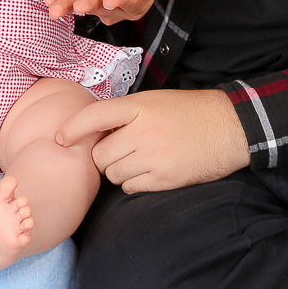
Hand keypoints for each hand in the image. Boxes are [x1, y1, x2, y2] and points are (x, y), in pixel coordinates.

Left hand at [44, 0, 164, 22]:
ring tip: (55, 8)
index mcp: (134, 2)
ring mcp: (96, 4)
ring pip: (82, 5)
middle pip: (101, 7)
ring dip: (67, 6)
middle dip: (89, 5)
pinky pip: (69, 0)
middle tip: (78, 6)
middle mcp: (113, 8)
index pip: (127, 0)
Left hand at [57, 89, 250, 192]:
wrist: (228, 128)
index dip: (72, 128)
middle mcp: (143, 131)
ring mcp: (153, 156)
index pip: (94, 116)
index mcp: (139, 106)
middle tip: (119, 150)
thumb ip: (127, 114)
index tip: (59, 138)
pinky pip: (130, 187)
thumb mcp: (155, 101)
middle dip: (103, 156)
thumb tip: (96, 133)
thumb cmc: (189, 112)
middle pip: (99, 154)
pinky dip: (134, 183)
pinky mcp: (164, 178)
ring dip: (119, 170)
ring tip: (138, 159)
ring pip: (113, 173)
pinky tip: (149, 171)